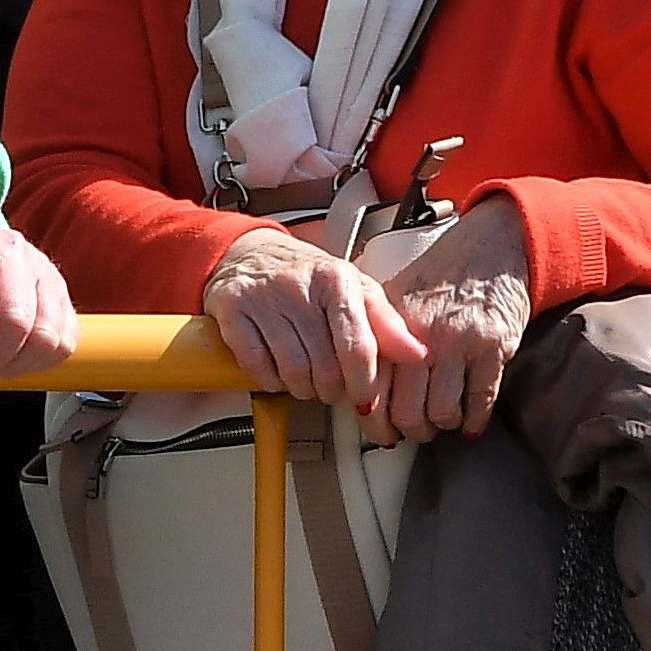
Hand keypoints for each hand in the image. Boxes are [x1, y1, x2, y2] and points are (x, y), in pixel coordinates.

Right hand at [199, 226, 427, 417]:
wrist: (249, 253)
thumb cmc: (308, 276)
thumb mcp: (355, 292)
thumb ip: (388, 325)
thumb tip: (418, 355)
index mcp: (336, 280)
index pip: (357, 347)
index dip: (363, 383)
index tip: (364, 397)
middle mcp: (298, 286)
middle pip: (324, 367)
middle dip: (332, 389)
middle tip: (333, 385)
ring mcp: (262, 299)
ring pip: (292, 372)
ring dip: (303, 389)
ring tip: (307, 378)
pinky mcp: (232, 311)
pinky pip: (256, 366)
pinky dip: (270, 380)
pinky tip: (278, 371)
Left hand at [364, 195, 534, 442]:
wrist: (491, 250)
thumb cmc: (439, 278)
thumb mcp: (394, 296)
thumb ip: (371, 333)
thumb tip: (345, 374)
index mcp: (390, 325)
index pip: (371, 388)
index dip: (374, 421)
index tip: (379, 431)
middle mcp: (421, 336)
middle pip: (407, 411)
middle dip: (410, 431)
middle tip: (413, 432)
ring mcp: (459, 344)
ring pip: (443, 413)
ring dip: (442, 425)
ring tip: (441, 421)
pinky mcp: (494, 349)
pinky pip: (480, 402)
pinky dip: (473, 421)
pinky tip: (468, 423)